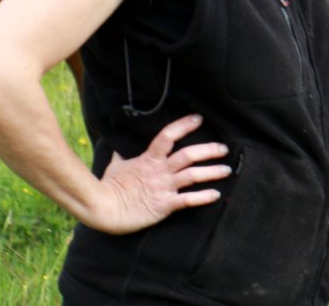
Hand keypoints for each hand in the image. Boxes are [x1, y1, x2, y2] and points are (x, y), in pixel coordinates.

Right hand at [85, 114, 231, 233]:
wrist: (102, 209)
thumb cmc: (109, 187)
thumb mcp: (116, 165)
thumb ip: (122, 155)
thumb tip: (119, 147)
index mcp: (148, 159)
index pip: (168, 136)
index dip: (184, 125)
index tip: (199, 119)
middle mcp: (159, 171)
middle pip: (188, 155)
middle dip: (209, 150)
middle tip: (224, 148)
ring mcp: (163, 187)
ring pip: (193, 175)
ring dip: (212, 172)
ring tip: (226, 170)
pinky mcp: (164, 205)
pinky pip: (188, 200)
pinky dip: (203, 197)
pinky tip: (215, 195)